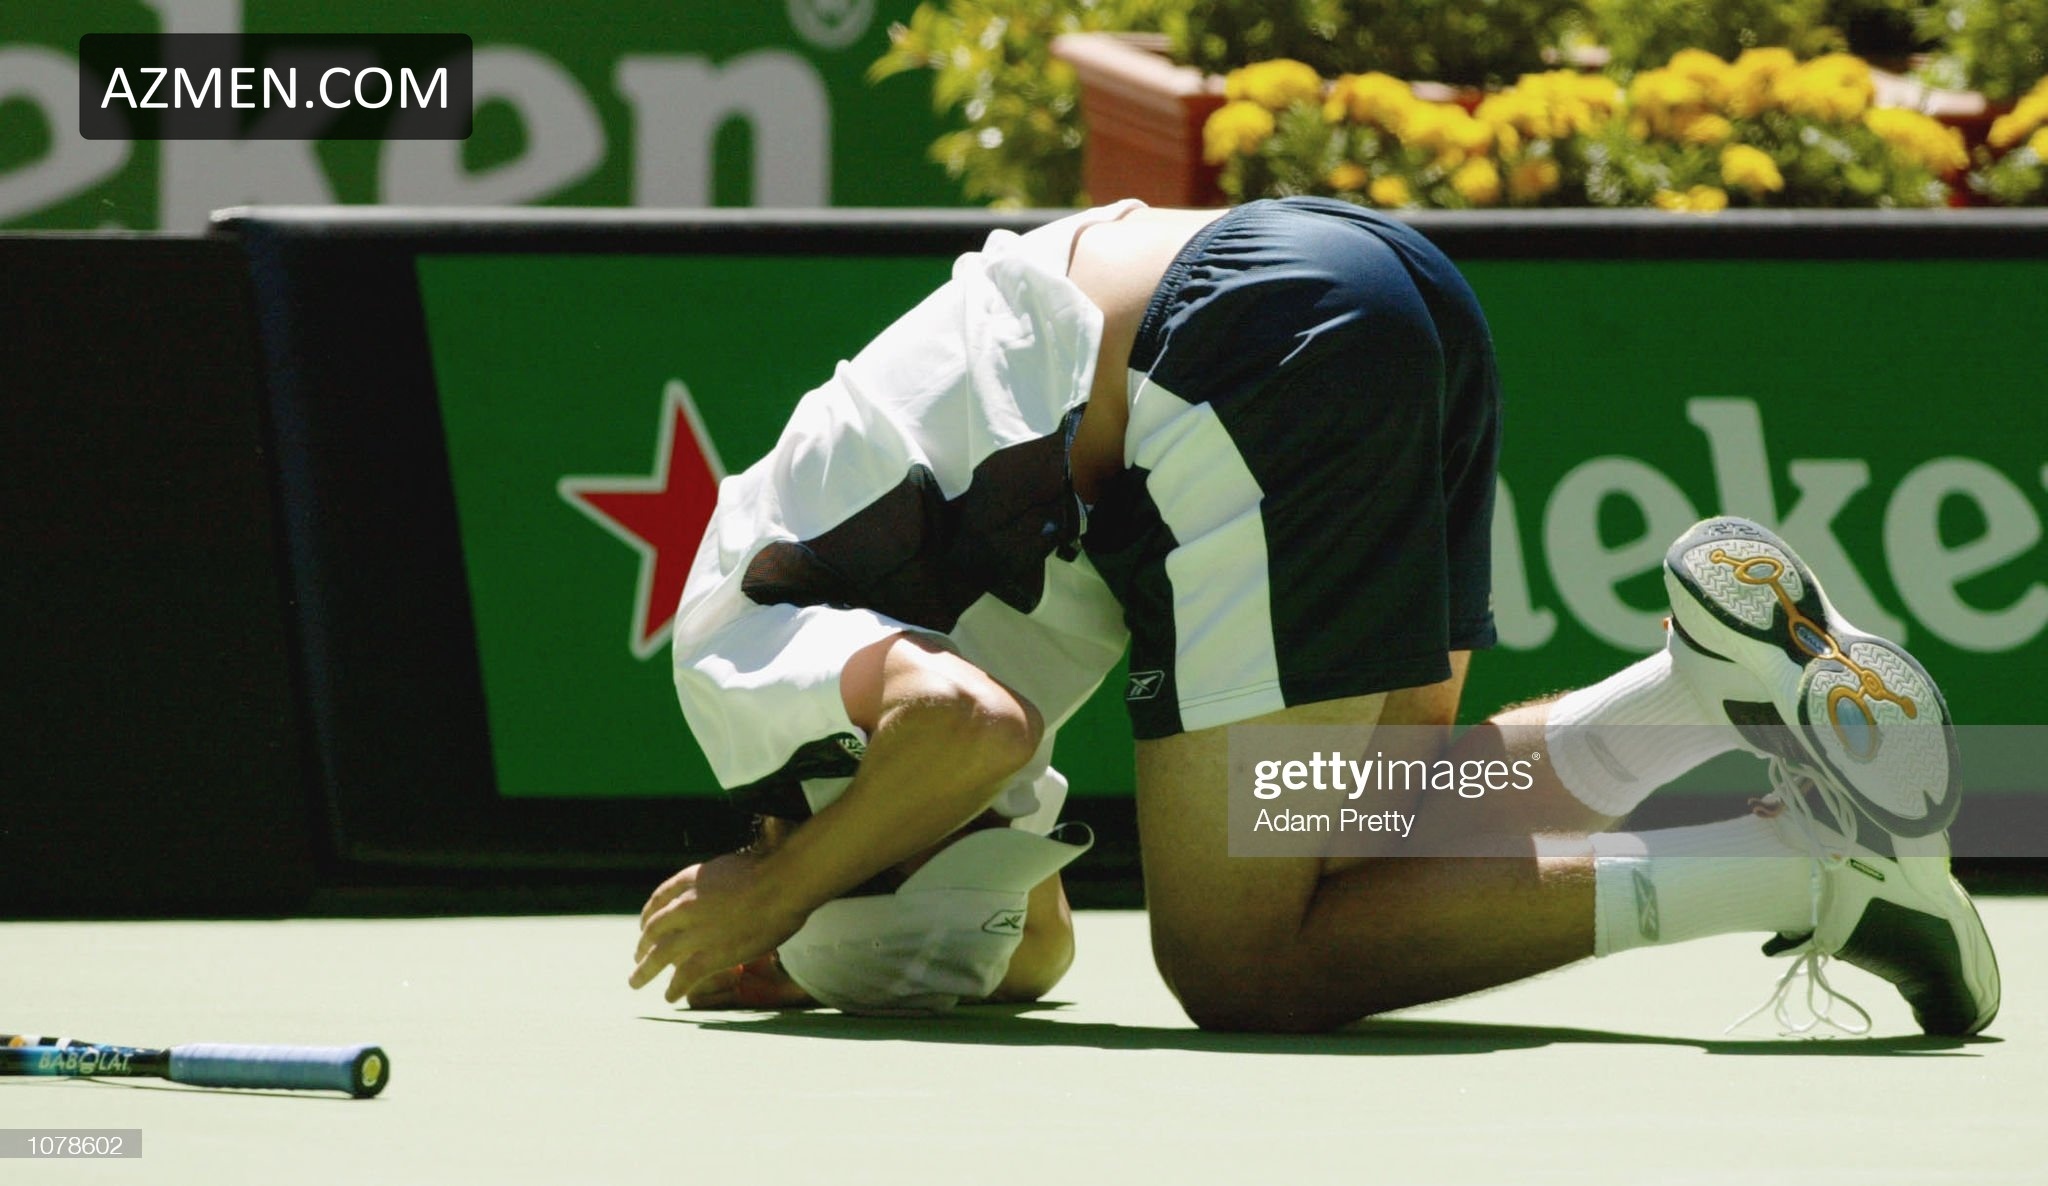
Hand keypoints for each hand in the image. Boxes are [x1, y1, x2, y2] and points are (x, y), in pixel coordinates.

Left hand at [629, 852, 808, 1002]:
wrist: (781, 884)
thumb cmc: (767, 870)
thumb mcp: (728, 866)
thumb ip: (713, 882)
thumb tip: (716, 892)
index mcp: (690, 880)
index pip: (659, 899)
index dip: (648, 915)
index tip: (644, 925)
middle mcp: (685, 906)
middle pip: (654, 928)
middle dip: (643, 944)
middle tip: (637, 955)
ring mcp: (695, 932)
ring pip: (659, 955)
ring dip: (644, 971)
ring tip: (635, 982)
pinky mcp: (710, 956)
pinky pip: (685, 977)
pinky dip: (675, 988)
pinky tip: (670, 997)